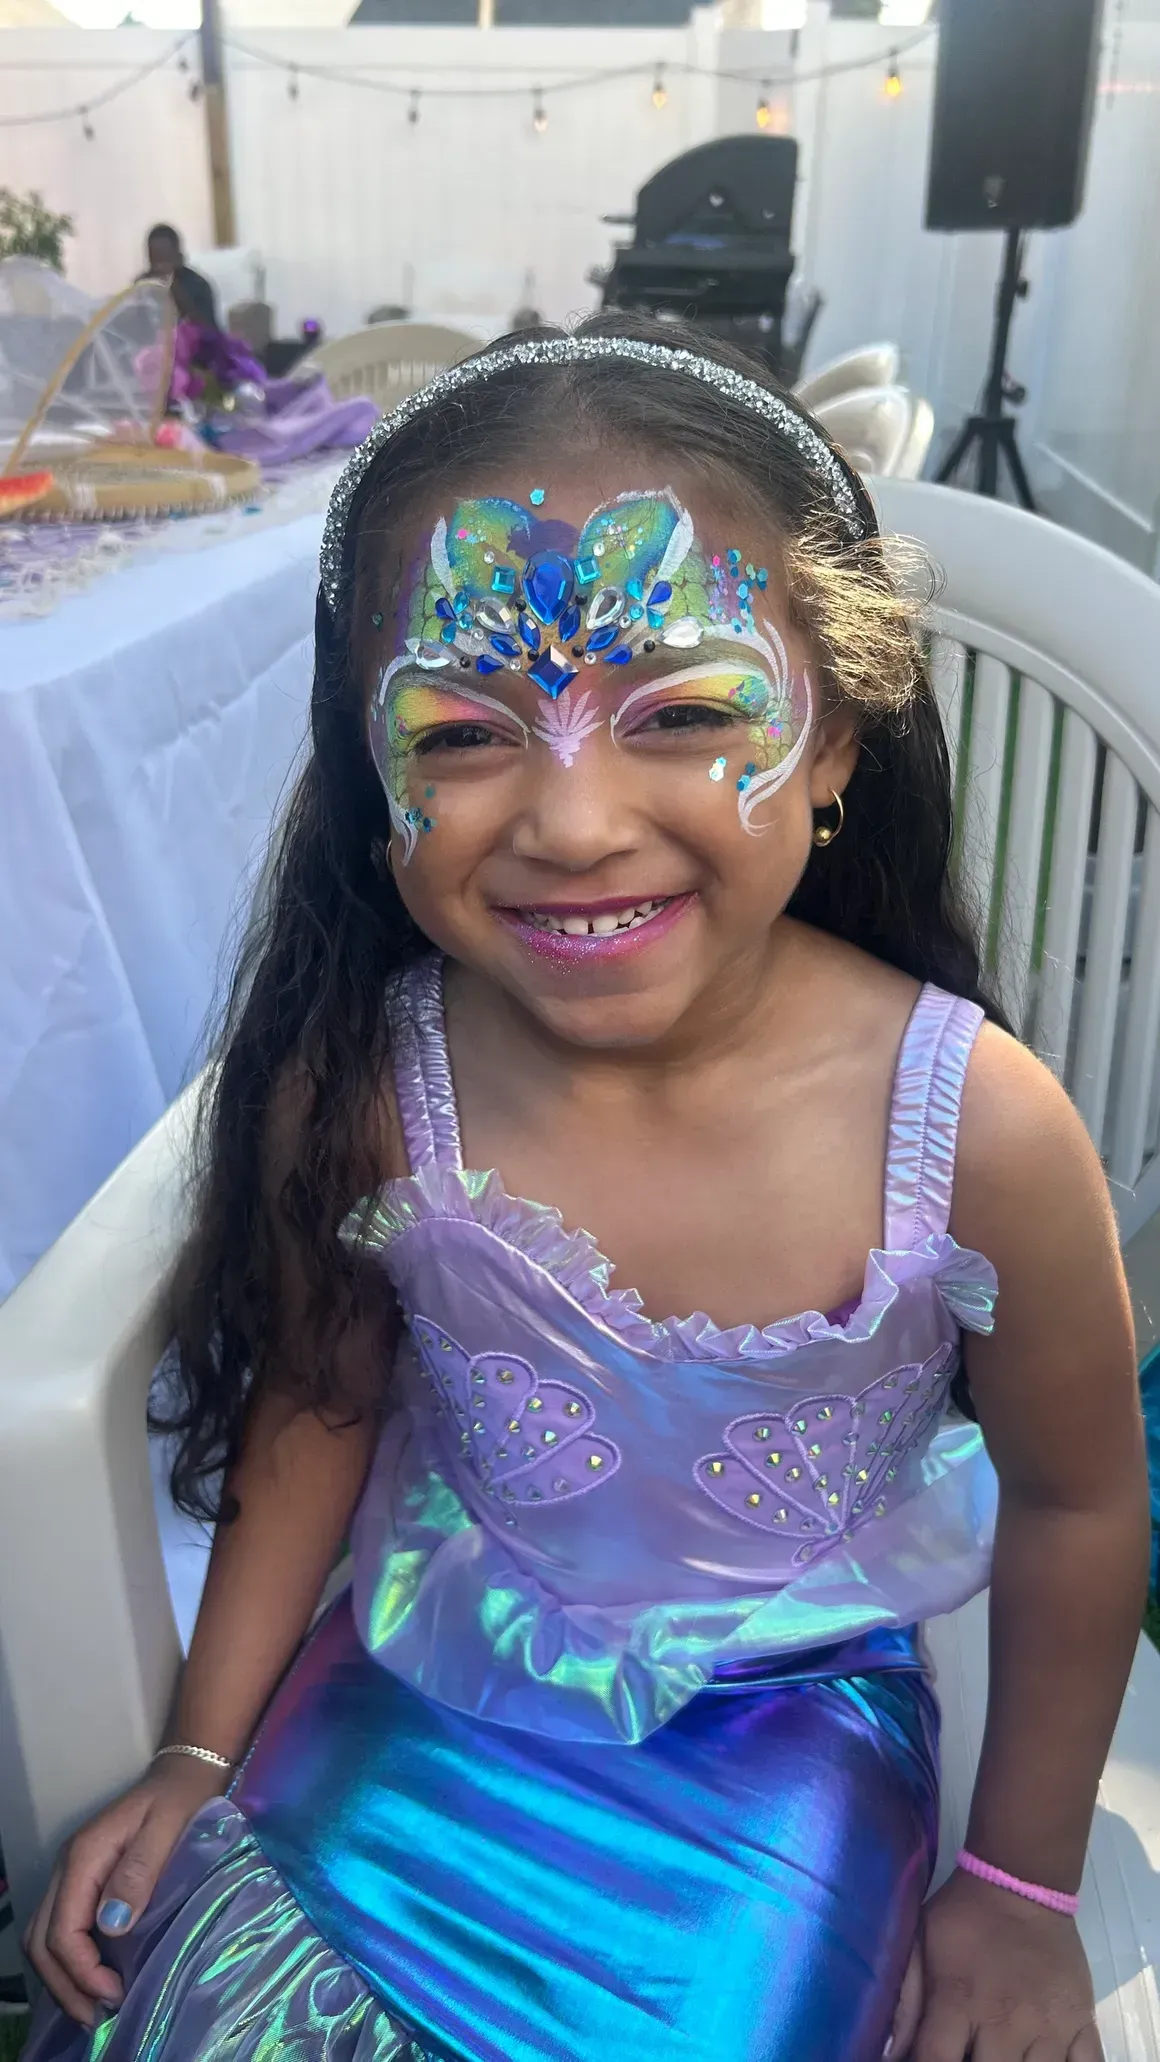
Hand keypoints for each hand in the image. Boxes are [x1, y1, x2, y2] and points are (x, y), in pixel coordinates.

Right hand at [23, 1756, 224, 2026]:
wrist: (183, 1776)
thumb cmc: (181, 1802)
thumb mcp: (167, 1830)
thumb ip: (139, 1874)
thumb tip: (112, 1925)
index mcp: (85, 1856)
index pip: (63, 1929)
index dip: (82, 1970)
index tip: (114, 1994)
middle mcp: (67, 1868)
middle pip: (42, 1941)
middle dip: (64, 1985)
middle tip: (97, 2018)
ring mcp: (71, 1876)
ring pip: (43, 1939)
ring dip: (63, 1979)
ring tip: (94, 2009)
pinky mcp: (82, 1883)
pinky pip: (59, 1930)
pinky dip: (68, 1962)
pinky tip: (92, 1980)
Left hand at [890, 1868, 1102, 2060]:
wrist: (1022, 1883)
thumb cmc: (964, 1918)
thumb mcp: (920, 1944)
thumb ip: (905, 2000)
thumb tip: (888, 2051)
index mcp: (959, 2001)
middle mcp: (1005, 2021)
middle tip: (970, 2052)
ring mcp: (1049, 2026)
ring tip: (1002, 2055)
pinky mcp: (1083, 2024)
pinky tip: (1045, 2061)